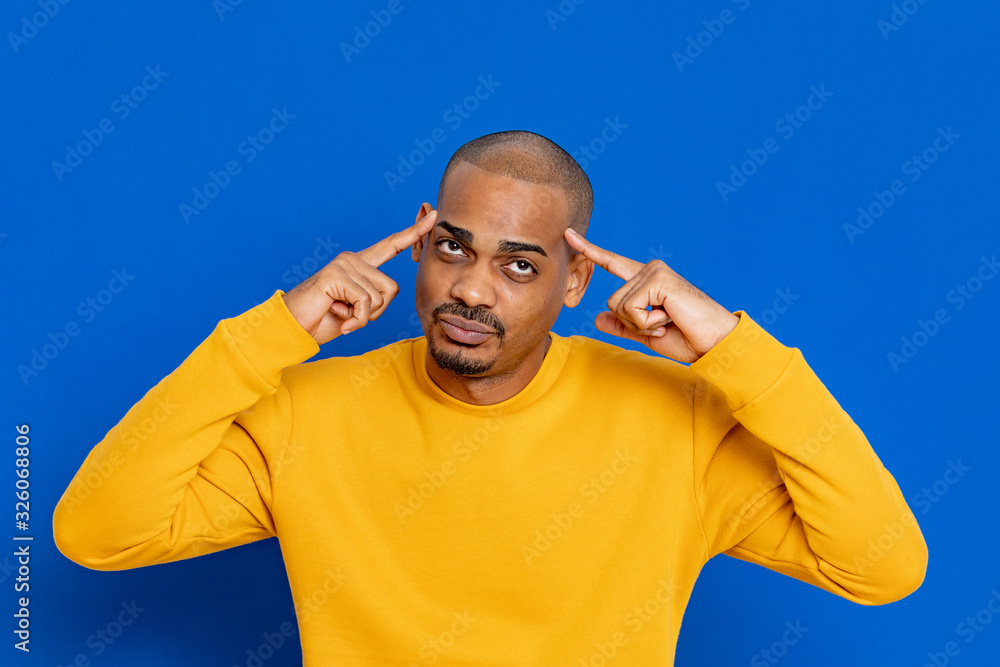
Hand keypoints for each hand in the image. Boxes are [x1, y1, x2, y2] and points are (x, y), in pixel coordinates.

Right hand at [282, 208, 437, 344]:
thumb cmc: (325, 320)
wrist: (293, 328)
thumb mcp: (358, 309)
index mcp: (359, 264)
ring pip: (379, 298)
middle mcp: (352, 259)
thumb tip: (389, 291)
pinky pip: (365, 304)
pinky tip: (339, 318)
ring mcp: (343, 264)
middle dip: (376, 311)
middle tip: (350, 314)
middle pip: (391, 288)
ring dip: (363, 316)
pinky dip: (356, 320)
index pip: (391, 246)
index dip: (413, 233)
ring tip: (340, 313)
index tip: (433, 216)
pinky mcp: (336, 275)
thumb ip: (375, 299)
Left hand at [563, 228, 738, 361]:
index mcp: (646, 279)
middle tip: (661, 324)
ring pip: (619, 305)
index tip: (568, 234)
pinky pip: (631, 308)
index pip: (612, 263)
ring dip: (640, 323)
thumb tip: (596, 319)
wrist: (713, 344)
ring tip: (667, 321)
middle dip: (632, 322)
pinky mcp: (659, 280)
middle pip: (612, 301)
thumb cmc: (686, 338)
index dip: (589, 250)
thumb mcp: (646, 334)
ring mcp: (655, 272)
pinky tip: (668, 318)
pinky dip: (647, 322)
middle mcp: (650, 269)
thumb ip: (622, 325)